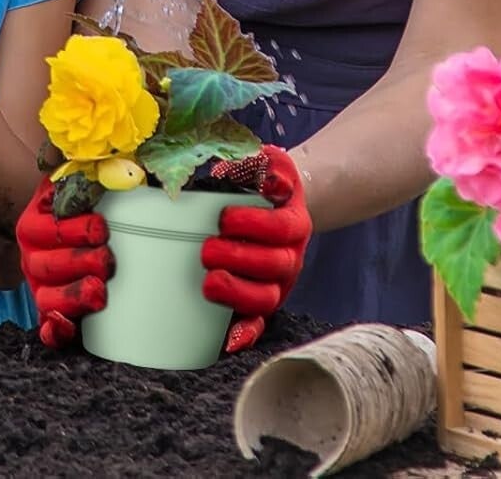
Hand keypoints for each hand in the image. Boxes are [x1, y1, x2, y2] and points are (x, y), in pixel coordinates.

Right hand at [15, 178, 112, 348]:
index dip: (75, 229)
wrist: (78, 231)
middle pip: (46, 264)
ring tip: (100, 292)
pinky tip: (64, 329)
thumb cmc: (88, 202)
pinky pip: (44, 326)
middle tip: (107, 259)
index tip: (102, 227)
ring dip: (71, 297)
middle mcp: (32, 253)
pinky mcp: (50, 311)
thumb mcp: (85, 177)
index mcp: (37, 220)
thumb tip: (103, 154)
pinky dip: (53, 331)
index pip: (50, 227)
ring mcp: (39, 284)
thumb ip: (91, 163)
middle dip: (78, 262)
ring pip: (45, 297)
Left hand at [202, 145, 310, 351]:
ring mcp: (278, 283)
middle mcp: (290, 256)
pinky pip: (259, 324)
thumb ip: (265, 160)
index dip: (253, 224)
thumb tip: (237, 164)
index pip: (281, 227)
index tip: (224, 217)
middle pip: (274, 265)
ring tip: (208, 282)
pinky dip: (246, 333)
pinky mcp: (263, 304)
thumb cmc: (268, 186)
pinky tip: (227, 339)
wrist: (281, 208)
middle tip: (207, 249)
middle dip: (239, 258)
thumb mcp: (272, 165)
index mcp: (293, 223)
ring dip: (238, 293)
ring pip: (267, 298)